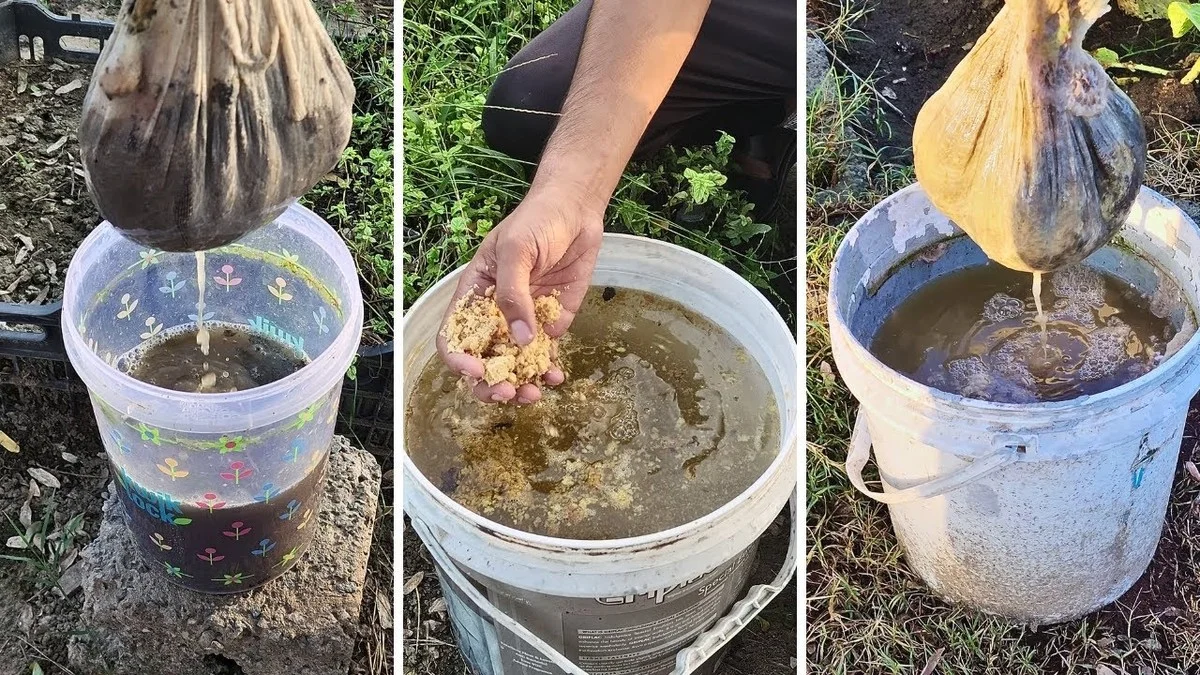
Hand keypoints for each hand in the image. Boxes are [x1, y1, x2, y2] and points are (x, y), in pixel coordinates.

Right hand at [437, 186, 603, 403]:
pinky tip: (555, 376)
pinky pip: (545, 356)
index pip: (454, 336)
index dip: (459, 359)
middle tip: (507, 392)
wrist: (576, 210)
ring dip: (519, 384)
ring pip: (513, 365)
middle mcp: (495, 314)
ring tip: (533, 393)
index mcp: (474, 295)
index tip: (476, 371)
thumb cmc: (536, 220)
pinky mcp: (551, 323)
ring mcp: (524, 321)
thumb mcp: (516, 250)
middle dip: (490, 383)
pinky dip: (548, 371)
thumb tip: (519, 340)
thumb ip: (513, 294)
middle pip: (482, 360)